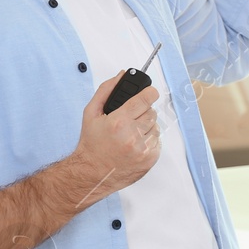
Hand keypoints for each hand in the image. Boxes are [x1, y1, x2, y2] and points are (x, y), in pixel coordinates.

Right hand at [74, 71, 160, 195]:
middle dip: (143, 112)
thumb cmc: (91, 144)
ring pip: (156, 126)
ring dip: (146, 127)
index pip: (146, 98)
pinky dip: (148, 140)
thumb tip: (122, 75)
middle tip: (131, 118)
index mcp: (119, 122)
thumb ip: (106, 90)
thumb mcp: (91, 113)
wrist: (92, 173)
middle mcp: (132, 136)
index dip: (149, 92)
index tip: (149, 92)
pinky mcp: (150, 160)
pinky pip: (158, 141)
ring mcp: (143, 149)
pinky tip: (134, 144)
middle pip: (152, 112)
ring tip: (130, 133)